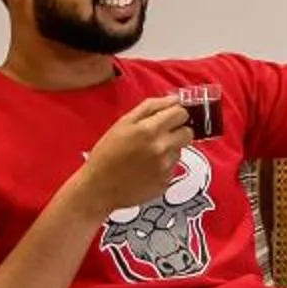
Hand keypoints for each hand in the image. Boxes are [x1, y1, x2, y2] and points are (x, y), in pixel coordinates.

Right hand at [71, 97, 193, 216]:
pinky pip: (173, 167)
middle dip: (177, 131)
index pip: (181, 113)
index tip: (168, 118)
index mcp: (149, 130)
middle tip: (160, 135)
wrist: (98, 188)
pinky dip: (164, 165)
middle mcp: (162, 148)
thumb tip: (174, 100)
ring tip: (147, 155)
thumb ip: (151, 107)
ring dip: (169, 149)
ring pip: (180, 150)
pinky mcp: (166, 182)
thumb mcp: (123, 123)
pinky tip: (147, 168)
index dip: (175, 114)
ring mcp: (165, 167)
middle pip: (188, 132)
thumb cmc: (107, 153)